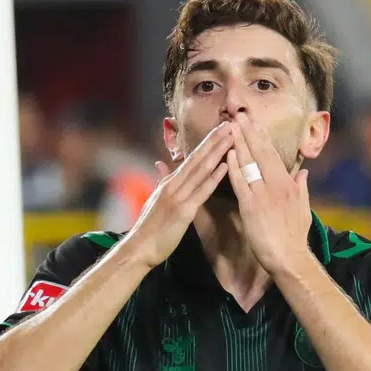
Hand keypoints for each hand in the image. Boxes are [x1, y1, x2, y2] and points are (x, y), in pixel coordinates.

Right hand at [123, 122, 231, 268]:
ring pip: (201, 169)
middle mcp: (174, 184)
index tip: (220, 129)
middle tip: (230, 123)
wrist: (139, 247)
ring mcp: (178, 196)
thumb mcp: (155, 199)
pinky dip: (214, 177)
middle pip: (198, 158)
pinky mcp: (183, 210)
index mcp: (169, 182)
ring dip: (217, 152)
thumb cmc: (149, 228)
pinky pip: (201, 191)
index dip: (206, 143)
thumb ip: (162, 180)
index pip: (191, 158)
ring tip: (231, 136)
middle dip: (214, 140)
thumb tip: (161, 164)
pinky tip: (225, 166)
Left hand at [225, 113, 312, 275]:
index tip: (253, 123)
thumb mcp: (304, 209)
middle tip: (238, 115)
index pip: (272, 154)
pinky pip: (240, 183)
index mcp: (288, 184)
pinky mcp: (251, 207)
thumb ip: (302, 189)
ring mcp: (263, 195)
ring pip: (249, 163)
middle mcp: (276, 185)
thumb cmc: (295, 238)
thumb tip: (303, 173)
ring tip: (229, 127)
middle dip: (248, 132)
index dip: (261, 137)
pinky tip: (227, 154)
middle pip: (260, 153)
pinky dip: (233, 167)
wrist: (289, 258)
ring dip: (238, 143)